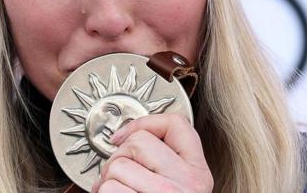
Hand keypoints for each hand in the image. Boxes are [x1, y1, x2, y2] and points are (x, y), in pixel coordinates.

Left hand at [91, 113, 212, 192]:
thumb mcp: (177, 186)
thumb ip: (165, 162)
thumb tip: (124, 138)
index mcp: (199, 173)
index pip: (177, 123)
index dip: (143, 122)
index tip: (121, 136)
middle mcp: (189, 183)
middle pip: (138, 142)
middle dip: (117, 158)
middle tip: (116, 176)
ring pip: (118, 165)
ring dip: (107, 181)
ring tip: (117, 192)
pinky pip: (108, 188)